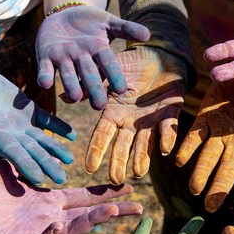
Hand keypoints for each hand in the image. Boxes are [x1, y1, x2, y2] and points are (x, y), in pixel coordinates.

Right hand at [0, 60, 74, 184]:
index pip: (12, 153)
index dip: (26, 164)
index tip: (39, 178)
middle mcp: (9, 133)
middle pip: (31, 152)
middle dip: (46, 164)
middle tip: (62, 179)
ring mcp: (19, 123)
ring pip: (41, 140)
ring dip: (55, 149)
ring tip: (70, 160)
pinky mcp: (27, 109)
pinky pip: (47, 120)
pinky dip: (59, 127)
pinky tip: (73, 135)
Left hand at [0, 160, 142, 233]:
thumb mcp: (12, 168)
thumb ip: (33, 163)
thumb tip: (51, 152)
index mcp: (46, 200)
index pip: (82, 198)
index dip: (105, 193)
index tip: (128, 187)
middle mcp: (44, 218)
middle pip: (85, 216)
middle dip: (112, 212)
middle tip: (139, 208)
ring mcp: (31, 233)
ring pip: (67, 233)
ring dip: (88, 224)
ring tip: (108, 213)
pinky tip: (56, 226)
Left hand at [36, 5, 150, 109]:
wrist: (63, 15)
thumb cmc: (90, 21)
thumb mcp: (108, 21)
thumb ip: (127, 28)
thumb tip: (148, 34)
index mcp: (98, 51)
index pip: (108, 64)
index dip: (114, 75)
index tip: (121, 89)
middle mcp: (82, 58)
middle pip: (89, 74)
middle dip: (93, 89)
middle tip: (98, 105)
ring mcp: (63, 58)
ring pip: (68, 74)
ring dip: (71, 85)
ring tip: (74, 98)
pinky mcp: (45, 56)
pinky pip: (45, 68)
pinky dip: (45, 76)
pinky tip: (45, 84)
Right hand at [85, 46, 185, 183]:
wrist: (159, 53)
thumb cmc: (131, 63)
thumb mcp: (107, 73)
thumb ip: (89, 86)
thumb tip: (62, 96)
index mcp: (114, 113)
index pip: (102, 136)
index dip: (96, 151)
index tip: (90, 168)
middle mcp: (131, 122)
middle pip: (123, 145)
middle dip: (119, 162)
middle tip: (116, 179)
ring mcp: (151, 119)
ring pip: (145, 142)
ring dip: (142, 157)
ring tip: (138, 173)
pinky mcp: (171, 111)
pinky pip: (169, 126)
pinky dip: (167, 137)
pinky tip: (165, 149)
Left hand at [175, 81, 233, 212]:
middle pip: (228, 169)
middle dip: (220, 187)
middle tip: (211, 208)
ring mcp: (219, 133)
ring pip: (208, 157)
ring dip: (201, 172)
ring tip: (194, 189)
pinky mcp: (204, 119)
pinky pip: (193, 136)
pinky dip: (186, 148)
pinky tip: (179, 160)